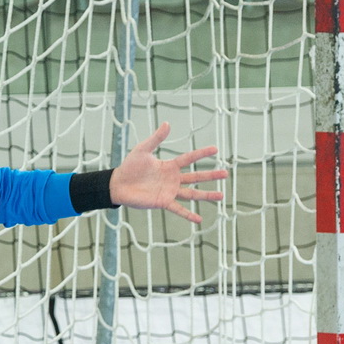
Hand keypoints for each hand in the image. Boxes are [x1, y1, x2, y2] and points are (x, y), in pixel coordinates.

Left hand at [108, 124, 227, 223]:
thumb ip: (156, 138)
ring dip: (206, 195)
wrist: (118, 184)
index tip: (215, 149)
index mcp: (169, 165)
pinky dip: (188, 214)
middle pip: (196, 177)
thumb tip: (167, 123)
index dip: (202, 153)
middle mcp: (173, 179)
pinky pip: (178, 209)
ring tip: (221, 196)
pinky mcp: (163, 202)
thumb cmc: (129, 166)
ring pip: (192, 193)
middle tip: (226, 173)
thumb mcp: (143, 149)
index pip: (189, 158)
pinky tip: (200, 220)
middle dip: (211, 175)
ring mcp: (169, 191)